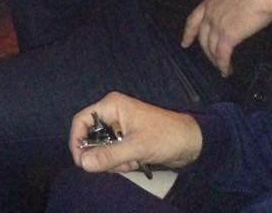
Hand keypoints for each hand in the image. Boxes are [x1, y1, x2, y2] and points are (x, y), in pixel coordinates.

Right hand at [70, 92, 202, 173]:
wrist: (194, 142)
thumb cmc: (166, 137)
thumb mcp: (137, 147)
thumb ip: (109, 155)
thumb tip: (84, 164)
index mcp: (111, 106)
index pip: (81, 121)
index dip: (77, 141)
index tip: (81, 161)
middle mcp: (112, 114)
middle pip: (91, 137)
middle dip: (101, 154)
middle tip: (116, 165)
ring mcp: (119, 126)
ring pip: (102, 147)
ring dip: (113, 160)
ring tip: (131, 163)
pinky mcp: (126, 138)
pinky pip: (113, 151)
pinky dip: (120, 161)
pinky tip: (135, 163)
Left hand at [181, 0, 271, 76]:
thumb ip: (230, 3)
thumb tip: (236, 11)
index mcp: (210, 0)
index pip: (193, 20)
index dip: (189, 33)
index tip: (185, 43)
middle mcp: (209, 13)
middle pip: (202, 37)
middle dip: (206, 51)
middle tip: (212, 60)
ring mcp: (217, 24)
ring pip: (211, 48)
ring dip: (216, 60)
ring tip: (223, 68)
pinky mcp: (228, 36)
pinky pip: (222, 55)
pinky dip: (223, 64)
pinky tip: (226, 70)